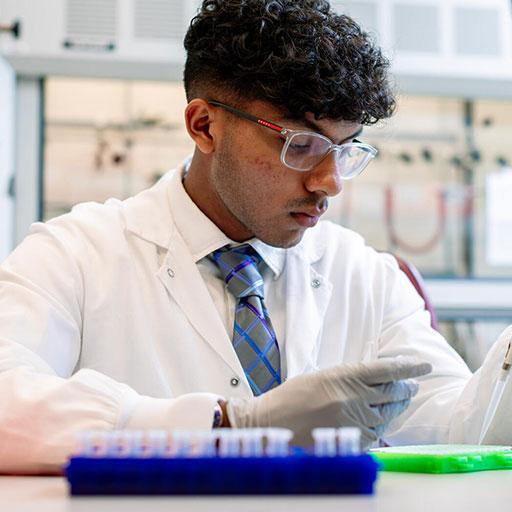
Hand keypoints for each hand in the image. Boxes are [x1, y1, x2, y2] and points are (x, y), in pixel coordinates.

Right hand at [226, 356, 431, 447]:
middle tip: (413, 384)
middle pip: (392, 391)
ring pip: (387, 413)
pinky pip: (376, 432)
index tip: (423, 365)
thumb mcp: (321, 376)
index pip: (386, 369)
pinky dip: (381, 424)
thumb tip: (373, 379)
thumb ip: (348, 377)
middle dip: (406, 387)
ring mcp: (354, 420)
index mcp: (344, 376)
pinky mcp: (351, 440)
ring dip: (397, 406)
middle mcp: (353, 397)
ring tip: (401, 400)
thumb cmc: (292, 396)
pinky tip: (381, 419)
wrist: (273, 423)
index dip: (408, 366)